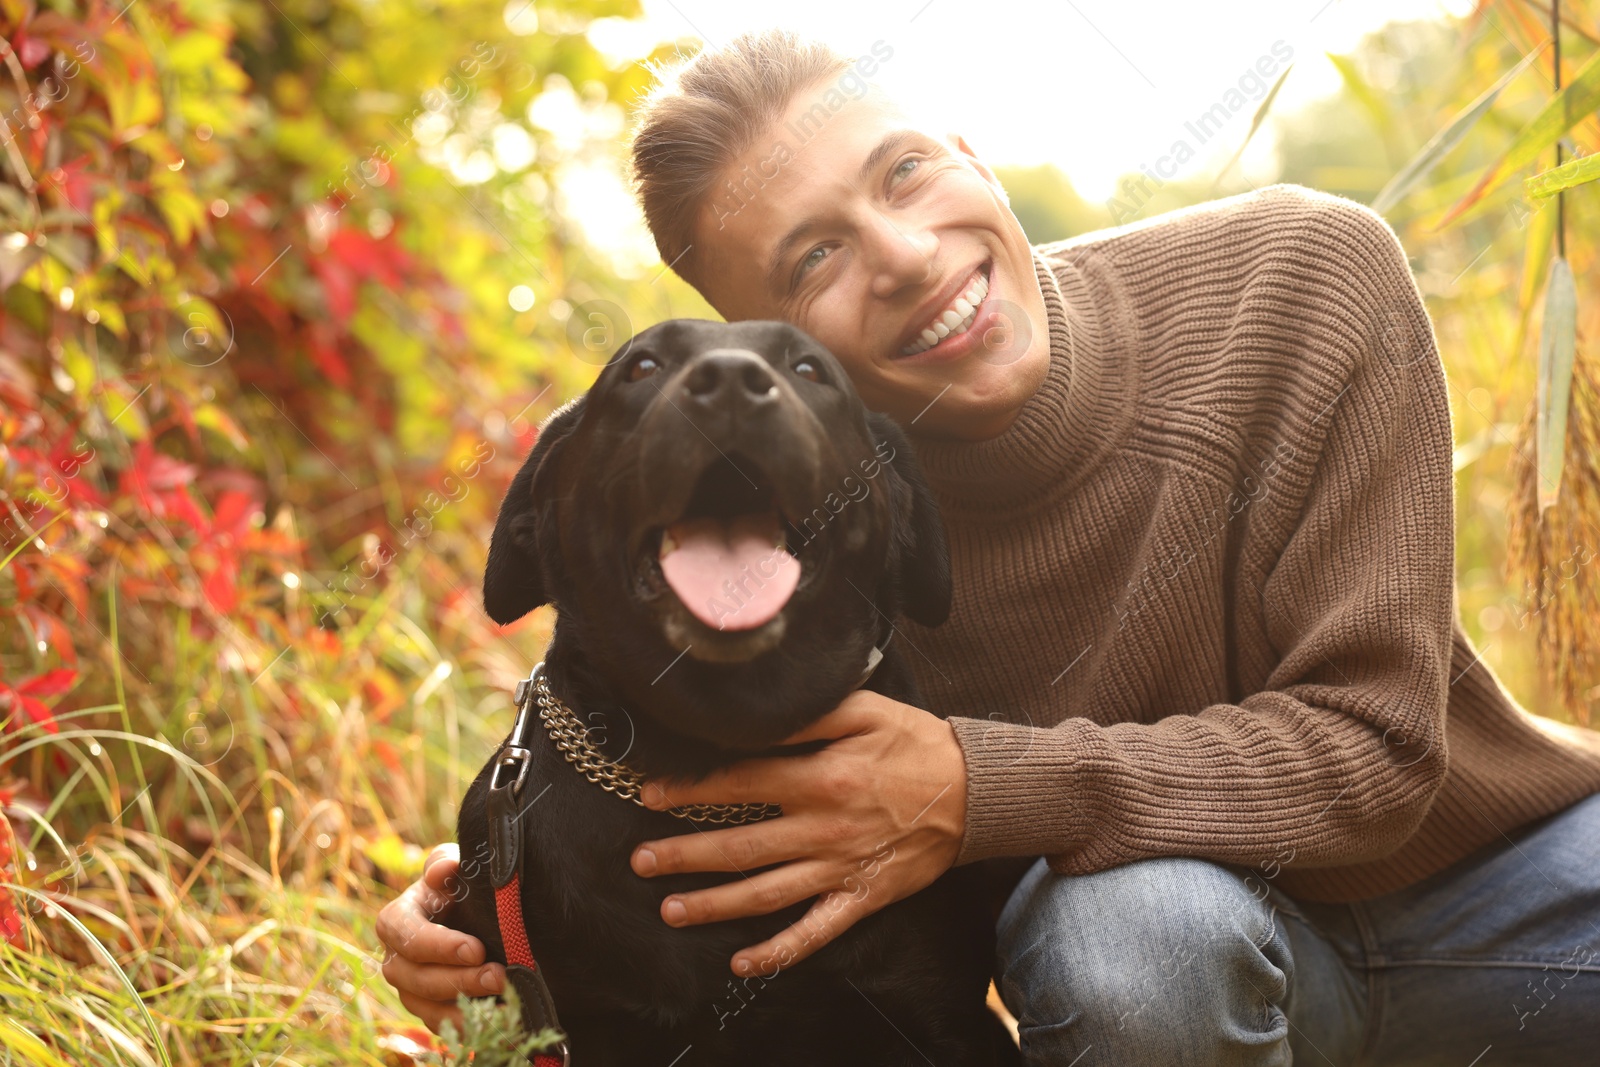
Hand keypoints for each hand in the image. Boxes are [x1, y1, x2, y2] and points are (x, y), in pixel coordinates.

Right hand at [376, 843, 505, 1033]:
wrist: (472, 913)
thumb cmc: (459, 886)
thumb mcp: (454, 867)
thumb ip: (445, 862)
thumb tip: (442, 870)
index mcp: (396, 920)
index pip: (404, 934)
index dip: (438, 945)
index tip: (476, 949)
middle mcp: (396, 958)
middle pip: (415, 977)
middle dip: (458, 979)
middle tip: (498, 976)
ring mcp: (410, 988)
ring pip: (425, 1007)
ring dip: (463, 1007)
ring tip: (503, 1002)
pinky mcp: (428, 1010)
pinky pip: (440, 1026)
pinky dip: (468, 1026)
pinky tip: (499, 1022)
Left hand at [630, 689, 967, 977]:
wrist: (977, 791)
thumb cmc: (916, 744)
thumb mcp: (864, 710)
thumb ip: (807, 715)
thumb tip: (754, 717)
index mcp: (821, 777)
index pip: (738, 783)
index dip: (690, 790)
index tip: (650, 795)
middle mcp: (823, 828)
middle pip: (739, 846)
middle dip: (683, 855)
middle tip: (640, 861)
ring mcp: (841, 868)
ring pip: (765, 894)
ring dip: (714, 904)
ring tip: (669, 910)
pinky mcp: (862, 898)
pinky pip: (814, 932)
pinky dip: (778, 952)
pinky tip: (741, 964)